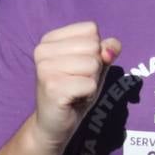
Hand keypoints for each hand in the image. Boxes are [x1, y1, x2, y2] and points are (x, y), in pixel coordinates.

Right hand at [31, 21, 120, 151]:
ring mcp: (45, 68)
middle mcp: (43, 50)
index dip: (95, 50)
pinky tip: (73, 100)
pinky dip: (89, 94)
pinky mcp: (52, 87)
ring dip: (92, 81)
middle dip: (95, 67)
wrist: (54, 125)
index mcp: (50, 39)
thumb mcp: (95, 65)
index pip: (90, 29)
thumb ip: (107, 50)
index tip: (79, 68)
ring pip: (93, 64)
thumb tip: (111, 48)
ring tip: (76, 90)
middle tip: (77, 82)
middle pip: (93, 46)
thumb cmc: (75, 90)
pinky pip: (90, 84)